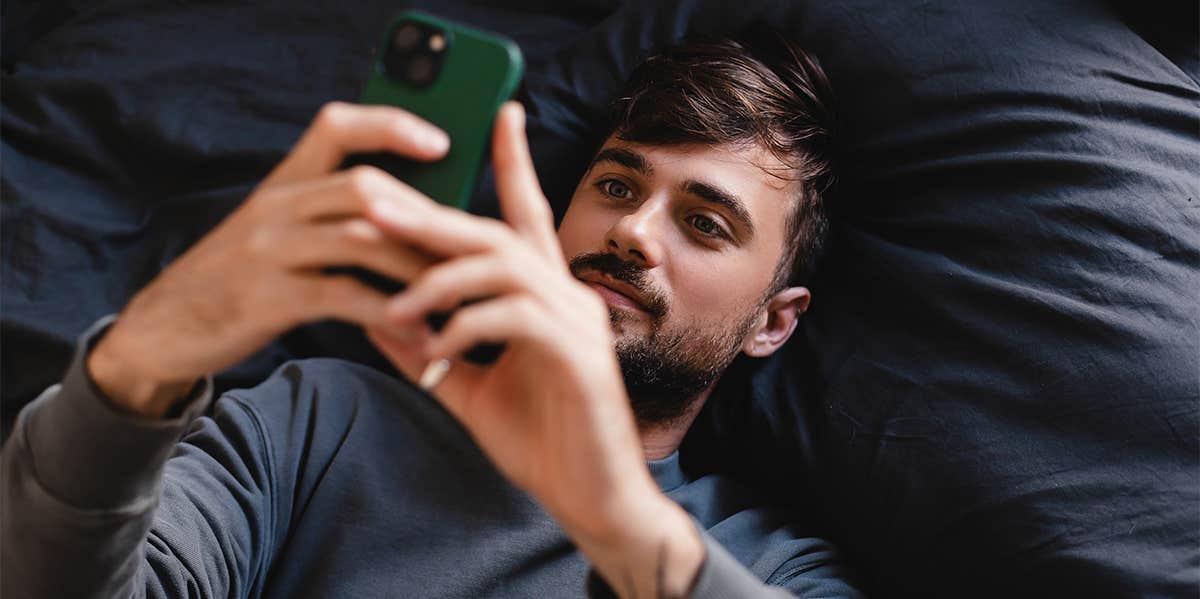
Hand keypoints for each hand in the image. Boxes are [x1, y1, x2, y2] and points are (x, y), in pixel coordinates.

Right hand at [88, 102, 448, 416]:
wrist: (161, 329)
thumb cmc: (236, 280)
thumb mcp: (272, 232)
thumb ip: (325, 215)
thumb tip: (412, 216)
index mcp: (282, 184)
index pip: (336, 126)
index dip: (390, 125)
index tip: (440, 142)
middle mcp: (275, 207)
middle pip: (366, 187)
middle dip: (426, 219)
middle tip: (468, 249)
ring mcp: (269, 250)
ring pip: (363, 240)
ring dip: (419, 270)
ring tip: (455, 296)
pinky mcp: (268, 298)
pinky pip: (345, 296)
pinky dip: (391, 316)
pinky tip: (419, 336)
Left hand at [366, 103, 703, 597]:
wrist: (591, 500)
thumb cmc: (541, 442)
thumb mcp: (470, 389)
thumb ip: (430, 349)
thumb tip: (374, 316)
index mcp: (544, 296)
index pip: (527, 216)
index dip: (513, 162)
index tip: (499, 113)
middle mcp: (565, 295)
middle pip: (497, 231)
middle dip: (431, 215)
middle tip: (371, 202)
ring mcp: (576, 322)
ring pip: (504, 265)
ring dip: (438, 278)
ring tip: (392, 304)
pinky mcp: (577, 356)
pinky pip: (514, 317)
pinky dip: (464, 326)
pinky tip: (433, 351)